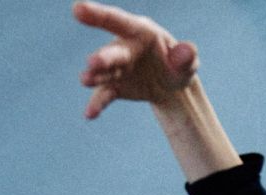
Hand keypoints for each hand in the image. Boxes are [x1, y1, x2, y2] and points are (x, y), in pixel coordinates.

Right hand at [74, 1, 199, 119]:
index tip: (78, 8)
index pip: (119, 21)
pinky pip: (104, 95)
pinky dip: (97, 104)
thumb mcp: (187, 62)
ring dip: (95, 76)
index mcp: (140, 32)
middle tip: (94, 62)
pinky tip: (90, 114)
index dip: (99, 14)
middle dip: (104, 57)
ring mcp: (116, 68)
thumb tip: (186, 52)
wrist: (171, 87)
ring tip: (86, 80)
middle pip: (112, 51)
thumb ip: (186, 57)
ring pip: (103, 72)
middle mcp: (123, 47)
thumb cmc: (179, 66)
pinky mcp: (113, 86)